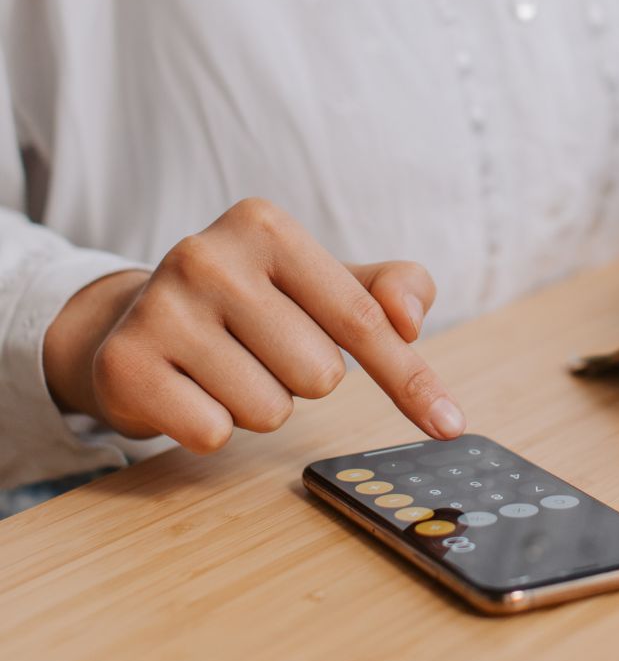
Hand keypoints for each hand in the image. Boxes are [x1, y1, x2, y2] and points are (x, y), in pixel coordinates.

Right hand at [44, 198, 464, 451]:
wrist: (138, 321)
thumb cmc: (258, 303)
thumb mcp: (328, 282)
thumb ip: (392, 289)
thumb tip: (410, 319)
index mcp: (266, 226)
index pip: (363, 319)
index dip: (410, 378)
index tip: (450, 423)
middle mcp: (207, 255)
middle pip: (319, 375)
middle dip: (303, 379)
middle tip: (262, 350)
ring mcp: (160, 308)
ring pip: (269, 410)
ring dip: (259, 404)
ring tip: (224, 367)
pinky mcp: (126, 365)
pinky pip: (214, 434)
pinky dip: (212, 427)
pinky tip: (188, 389)